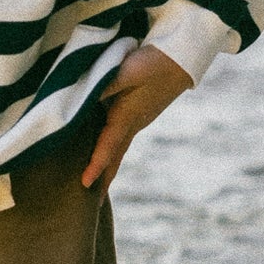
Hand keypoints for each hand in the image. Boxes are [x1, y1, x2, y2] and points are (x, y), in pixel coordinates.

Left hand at [82, 45, 192, 189]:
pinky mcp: (138, 112)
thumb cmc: (153, 63)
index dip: (95, 166)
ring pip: (117, 149)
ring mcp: (137, 120)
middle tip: (93, 205)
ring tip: (96, 184)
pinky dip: (110, 150)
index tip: (84, 184)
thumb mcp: (126, 71)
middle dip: (104, 180)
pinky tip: (103, 149)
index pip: (107, 147)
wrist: (181, 59)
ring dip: (107, 167)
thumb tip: (82, 101)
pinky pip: (120, 137)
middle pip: (114, 158)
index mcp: (126, 117)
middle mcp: (132, 124)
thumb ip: (104, 86)